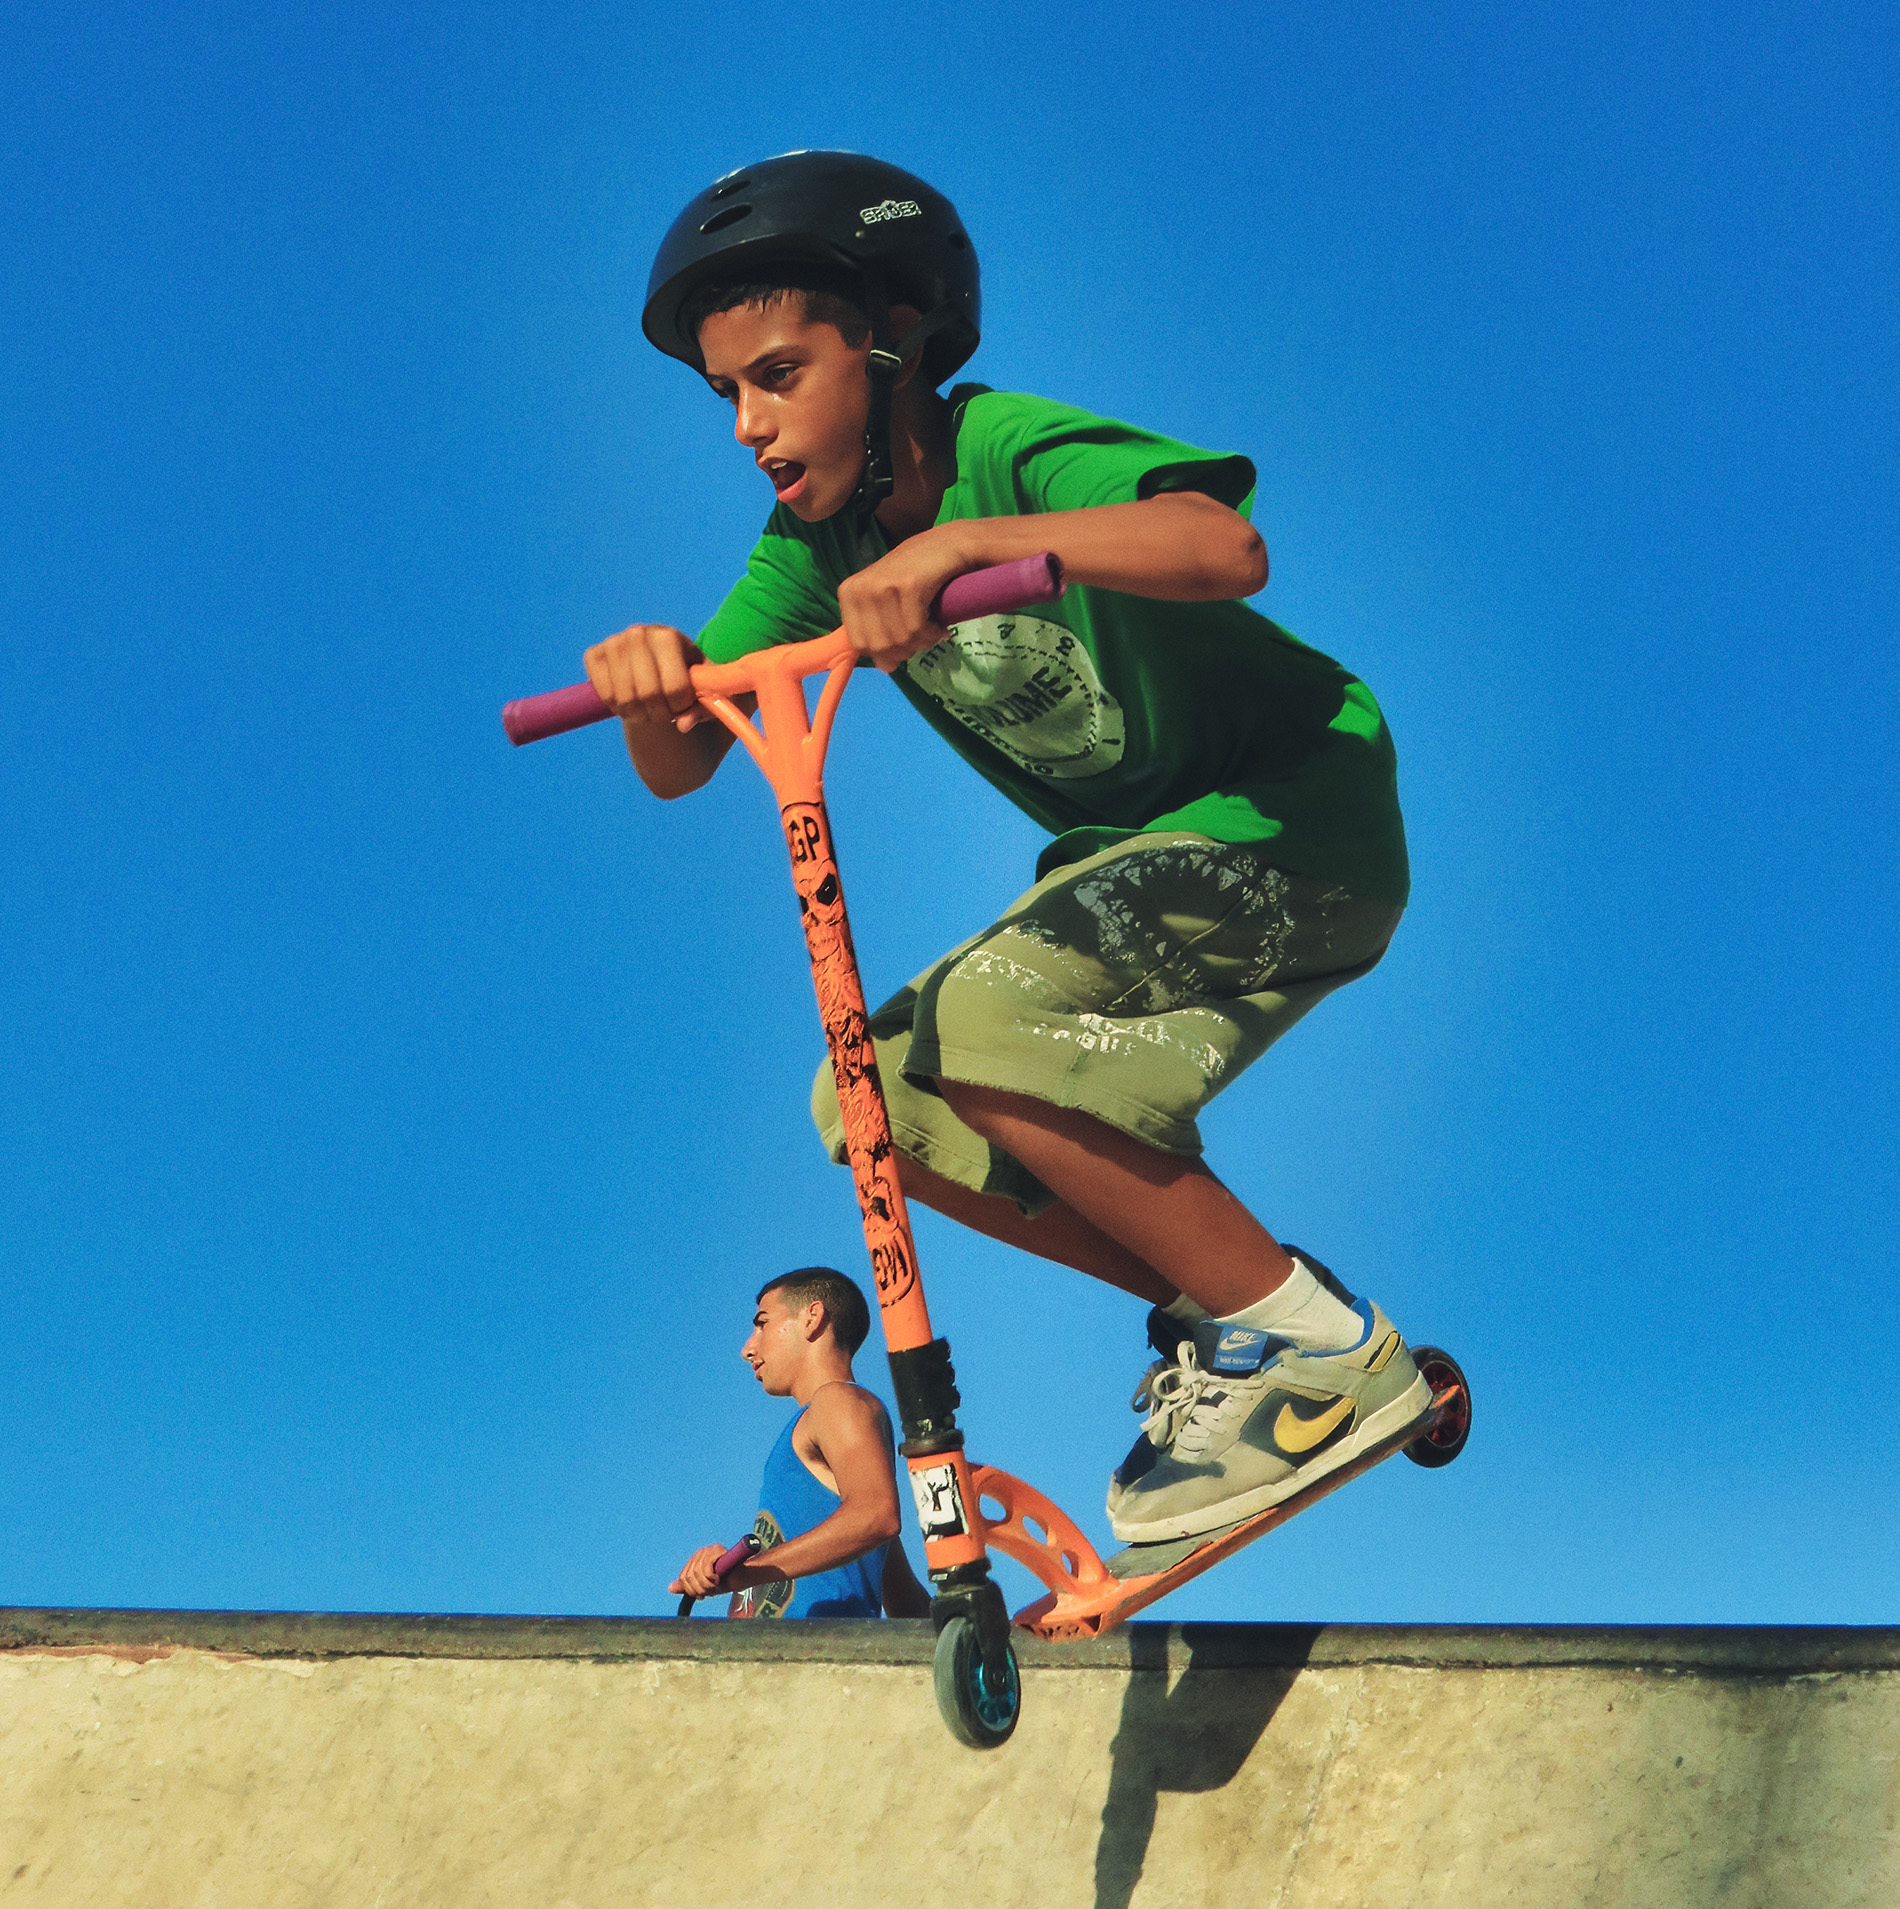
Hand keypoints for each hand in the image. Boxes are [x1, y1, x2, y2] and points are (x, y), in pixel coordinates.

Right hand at [584, 623, 706, 731]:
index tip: (682, 704)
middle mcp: (639, 634)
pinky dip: (618, 708)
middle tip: (664, 712)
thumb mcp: (703, 689)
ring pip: (625, 698)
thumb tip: (683, 725)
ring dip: (638, 714)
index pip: (675, 687)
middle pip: (649, 694)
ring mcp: (613, 643)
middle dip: (660, 713)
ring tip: (648, 709)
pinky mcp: (594, 655)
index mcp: (669, 637)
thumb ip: (703, 708)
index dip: (681, 706)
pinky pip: (605, 695)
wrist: (656, 663)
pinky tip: (629, 702)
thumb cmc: (686, 676)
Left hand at [668, 1544, 730, 1598]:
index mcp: (695, 1560)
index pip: (683, 1577)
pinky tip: (718, 1579)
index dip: (691, 1590)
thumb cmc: (726, 1581)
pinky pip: (706, 1568)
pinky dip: (711, 1578)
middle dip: (699, 1589)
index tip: (702, 1595)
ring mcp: (708, 1550)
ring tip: (715, 1586)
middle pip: (689, 1576)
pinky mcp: (717, 1550)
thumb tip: (670, 1588)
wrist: (744, 1576)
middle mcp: (700, 1552)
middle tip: (710, 1591)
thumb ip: (688, 1587)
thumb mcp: (704, 1586)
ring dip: (706, 1585)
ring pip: (696, 1573)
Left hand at [835, 530, 969, 672]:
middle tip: (923, 638)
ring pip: (899, 639)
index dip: (885, 652)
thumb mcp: (888, 601)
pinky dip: (932, 635)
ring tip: (934, 632)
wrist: (950, 545)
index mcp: (848, 592)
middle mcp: (860, 588)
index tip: (906, 642)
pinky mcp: (907, 586)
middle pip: (879, 645)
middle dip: (905, 650)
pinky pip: (916, 629)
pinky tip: (940, 628)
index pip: (859, 644)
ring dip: (922, 643)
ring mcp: (882, 585)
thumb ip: (880, 631)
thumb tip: (885, 668)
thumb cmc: (919, 573)